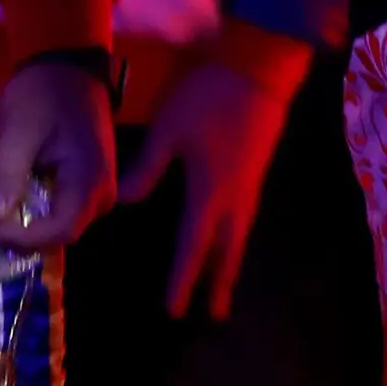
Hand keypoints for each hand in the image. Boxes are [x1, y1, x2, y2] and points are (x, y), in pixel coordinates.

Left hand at [0, 54, 117, 252]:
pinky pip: (59, 212)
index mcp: (90, 179)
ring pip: (58, 227)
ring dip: (24, 226)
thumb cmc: (45, 93)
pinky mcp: (85, 186)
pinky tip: (7, 200)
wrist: (68, 66)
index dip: (21, 239)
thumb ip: (6, 172)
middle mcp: (102, 193)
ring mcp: (97, 191)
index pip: (59, 231)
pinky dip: (31, 213)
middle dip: (21, 237)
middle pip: (60, 236)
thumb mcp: (19, 127)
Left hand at [116, 61, 294, 317]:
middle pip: (226, 251)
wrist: (259, 70)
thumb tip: (126, 203)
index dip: (183, 280)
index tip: (174, 311)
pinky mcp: (256, 172)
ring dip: (230, 264)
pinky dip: (236, 241)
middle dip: (219, 283)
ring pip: (239, 236)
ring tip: (224, 288)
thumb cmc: (210, 98)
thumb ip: (147, 167)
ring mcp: (250, 186)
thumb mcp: (169, 129)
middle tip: (216, 315)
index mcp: (209, 193)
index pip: (192, 246)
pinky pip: (245, 220)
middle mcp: (234, 198)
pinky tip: (231, 239)